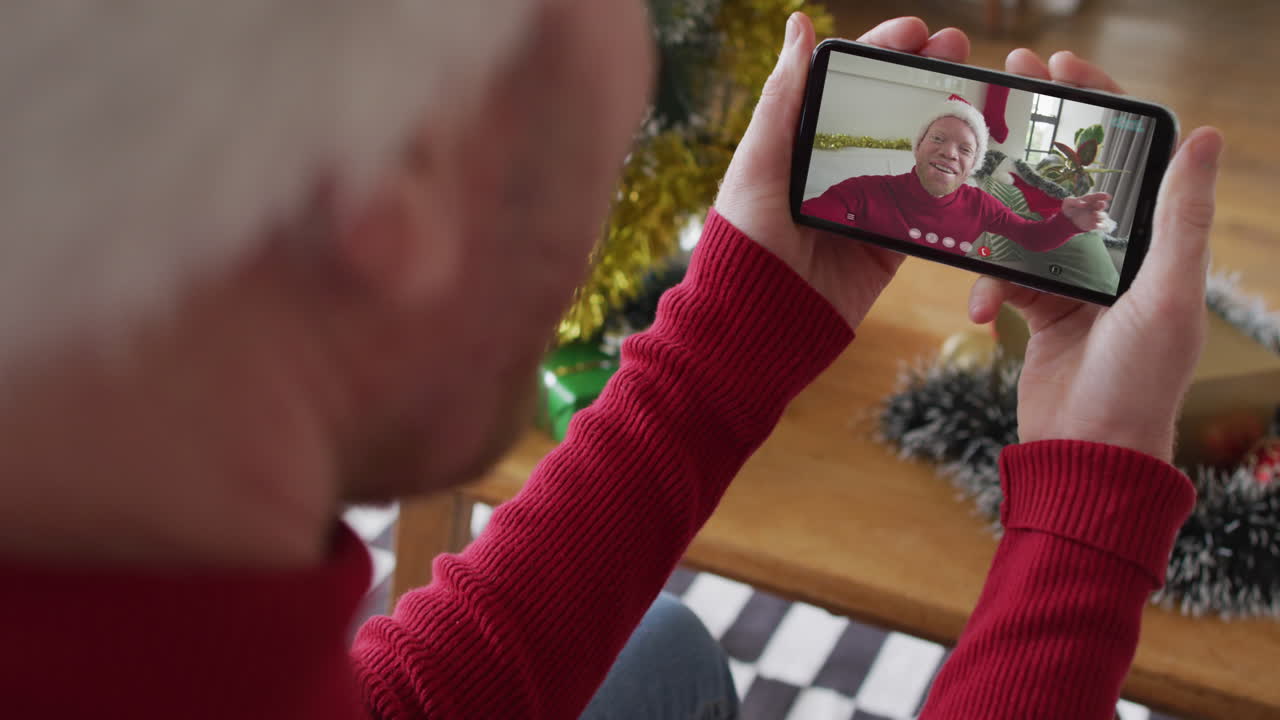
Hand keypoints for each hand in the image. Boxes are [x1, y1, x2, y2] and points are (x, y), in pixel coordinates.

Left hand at [714, 14, 969, 327]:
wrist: (759, 322)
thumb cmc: (745, 239)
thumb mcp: (759, 162)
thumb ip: (784, 98)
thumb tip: (798, 24)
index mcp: (802, 143)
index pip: (847, 83)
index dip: (883, 51)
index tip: (916, 30)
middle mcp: (837, 169)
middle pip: (890, 110)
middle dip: (925, 74)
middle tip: (957, 49)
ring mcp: (868, 206)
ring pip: (917, 152)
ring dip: (948, 118)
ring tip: (977, 90)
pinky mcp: (890, 244)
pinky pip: (929, 208)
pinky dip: (954, 181)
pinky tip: (980, 152)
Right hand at [968, 50, 1222, 461]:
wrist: (1087, 455)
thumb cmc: (1138, 382)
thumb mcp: (1167, 295)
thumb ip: (1180, 217)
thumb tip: (1207, 134)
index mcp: (1156, 241)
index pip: (1129, 154)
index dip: (1097, 104)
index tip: (1058, 67)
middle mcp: (1117, 253)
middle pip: (1071, 174)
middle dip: (1034, 135)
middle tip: (1000, 92)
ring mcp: (1075, 280)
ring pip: (1025, 222)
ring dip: (997, 220)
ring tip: (968, 204)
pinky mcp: (1040, 308)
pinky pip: (1003, 273)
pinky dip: (988, 286)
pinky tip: (983, 312)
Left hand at [1060, 192, 1110, 231]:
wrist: (1067, 218)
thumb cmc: (1069, 207)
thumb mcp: (1068, 202)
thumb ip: (1075, 202)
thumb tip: (1084, 204)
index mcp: (1090, 199)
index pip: (1098, 196)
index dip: (1103, 195)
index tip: (1107, 196)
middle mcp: (1095, 207)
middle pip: (1102, 205)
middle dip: (1102, 205)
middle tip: (1101, 204)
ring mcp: (1096, 216)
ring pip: (1103, 216)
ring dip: (1100, 215)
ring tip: (1094, 214)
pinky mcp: (1095, 224)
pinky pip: (1101, 226)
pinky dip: (1100, 225)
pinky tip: (1095, 225)